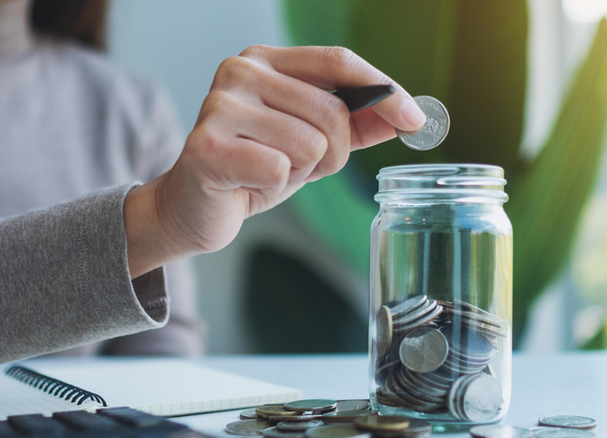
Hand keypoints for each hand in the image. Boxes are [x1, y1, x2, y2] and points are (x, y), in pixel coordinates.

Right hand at [124, 46, 424, 276]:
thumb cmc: (251, 170)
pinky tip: (249, 184)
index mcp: (264, 60)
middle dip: (333, 153)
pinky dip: (274, 187)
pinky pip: (279, 169)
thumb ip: (354, 124)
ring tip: (269, 173)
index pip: (337, 60)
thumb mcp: (309, 143)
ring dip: (301, 172)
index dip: (383, 90)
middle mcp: (239, 72)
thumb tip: (404, 114)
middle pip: (332, 112)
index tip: (415, 120)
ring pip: (311, 144)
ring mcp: (220, 107)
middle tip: (299, 166)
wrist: (191, 208)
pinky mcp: (209, 147)